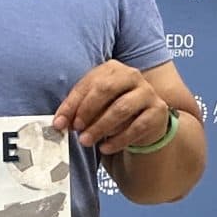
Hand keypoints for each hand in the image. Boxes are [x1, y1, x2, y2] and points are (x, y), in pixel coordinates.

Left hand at [52, 63, 172, 152]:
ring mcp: (147, 92)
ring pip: (121, 108)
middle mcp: (132, 75)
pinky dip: (118, 140)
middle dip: (87, 111)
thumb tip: (58, 123)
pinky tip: (105, 148)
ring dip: (100, 127)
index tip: (59, 123)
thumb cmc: (112, 110)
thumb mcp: (94, 106)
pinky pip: (136, 126)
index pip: (88, 83)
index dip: (72, 104)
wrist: (145, 121)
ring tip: (86, 141)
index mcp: (112, 68)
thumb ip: (76, 110)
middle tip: (76, 129)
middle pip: (106, 89)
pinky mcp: (157, 111)